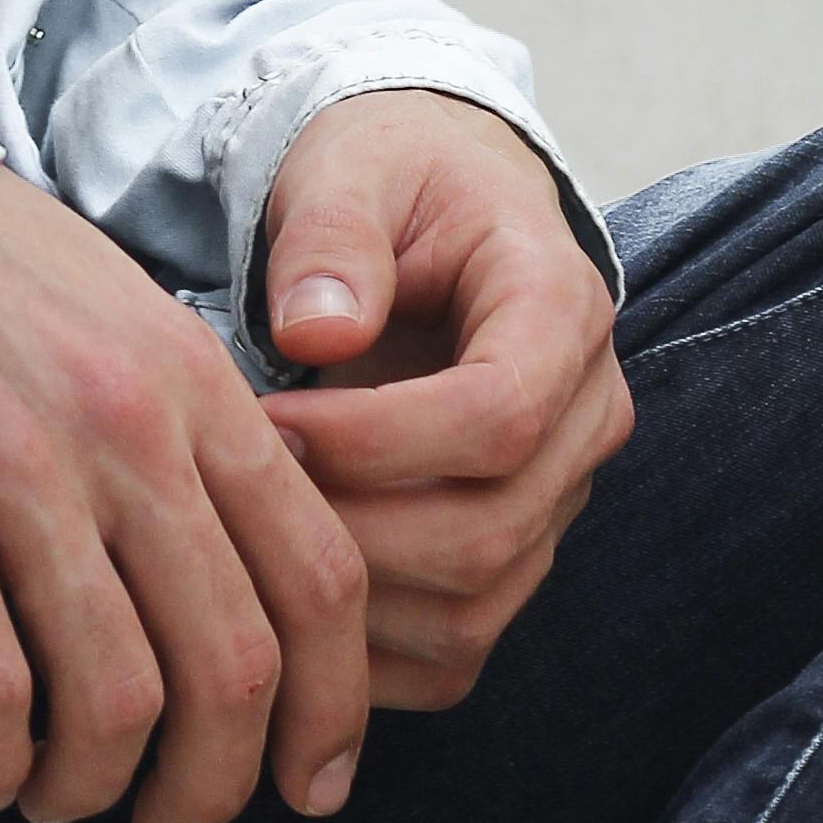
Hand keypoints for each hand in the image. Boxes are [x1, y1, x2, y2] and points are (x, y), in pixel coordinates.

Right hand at [0, 162, 369, 822]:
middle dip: (217, 786)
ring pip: (117, 699)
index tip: (311, 784)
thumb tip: (264, 614)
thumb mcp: (136, 331)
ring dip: (98, 789)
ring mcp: (22, 469)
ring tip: (62, 798)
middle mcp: (129, 432)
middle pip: (233, 665)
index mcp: (199, 390)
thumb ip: (207, 450)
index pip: (320, 578)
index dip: (332, 710)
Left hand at [256, 90, 630, 711]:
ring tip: (249, 535)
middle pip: (489, 530)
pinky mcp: (515, 559)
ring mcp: (557, 501)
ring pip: (473, 609)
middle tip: (238, 491)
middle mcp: (584, 419)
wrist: (434, 211)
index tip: (266, 421)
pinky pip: (452, 654)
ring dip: (346, 597)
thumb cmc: (389, 181)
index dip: (376, 440)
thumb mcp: (353, 168)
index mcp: (561, 309)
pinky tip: (278, 588)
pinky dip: (361, 650)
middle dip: (348, 528)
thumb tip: (314, 335)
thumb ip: (332, 238)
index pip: (499, 416)